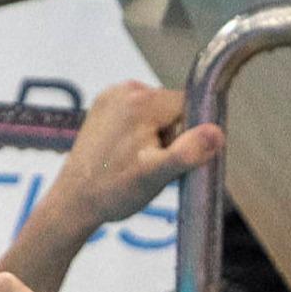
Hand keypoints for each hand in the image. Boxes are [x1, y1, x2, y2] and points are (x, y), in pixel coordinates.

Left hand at [39, 80, 222, 233]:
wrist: (74, 201)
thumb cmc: (114, 191)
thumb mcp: (156, 176)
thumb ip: (188, 152)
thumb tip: (216, 133)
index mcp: (141, 102)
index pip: (189, 106)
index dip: (188, 135)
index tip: (171, 157)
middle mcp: (125, 90)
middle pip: (173, 108)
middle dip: (172, 135)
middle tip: (153, 163)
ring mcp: (112, 96)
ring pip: (157, 113)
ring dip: (157, 135)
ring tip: (138, 161)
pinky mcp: (103, 107)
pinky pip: (138, 115)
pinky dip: (140, 133)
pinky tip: (127, 154)